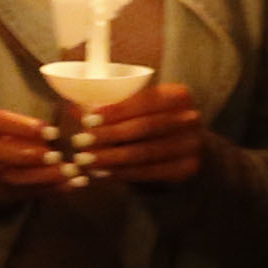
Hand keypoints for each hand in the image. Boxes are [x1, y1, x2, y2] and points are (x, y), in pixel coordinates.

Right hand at [0, 106, 76, 201]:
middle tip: (57, 156)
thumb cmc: (0, 139)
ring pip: (11, 178)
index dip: (23, 126)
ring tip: (70, 172)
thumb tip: (73, 114)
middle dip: (28, 155)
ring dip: (43, 176)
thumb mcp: (6, 127)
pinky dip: (49, 190)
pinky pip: (23, 194)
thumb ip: (33, 124)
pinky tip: (71, 184)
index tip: (51, 131)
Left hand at [65, 80, 209, 185]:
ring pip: (144, 153)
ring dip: (111, 158)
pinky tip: (102, 172)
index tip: (88, 119)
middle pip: (143, 128)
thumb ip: (110, 105)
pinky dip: (122, 173)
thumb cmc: (153, 120)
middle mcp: (190, 119)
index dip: (115, 111)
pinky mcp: (186, 168)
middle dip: (108, 135)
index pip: (144, 101)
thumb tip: (76, 108)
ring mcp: (191, 145)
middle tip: (80, 142)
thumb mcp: (137, 107)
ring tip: (86, 160)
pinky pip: (148, 172)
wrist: (186, 145)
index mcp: (178, 95)